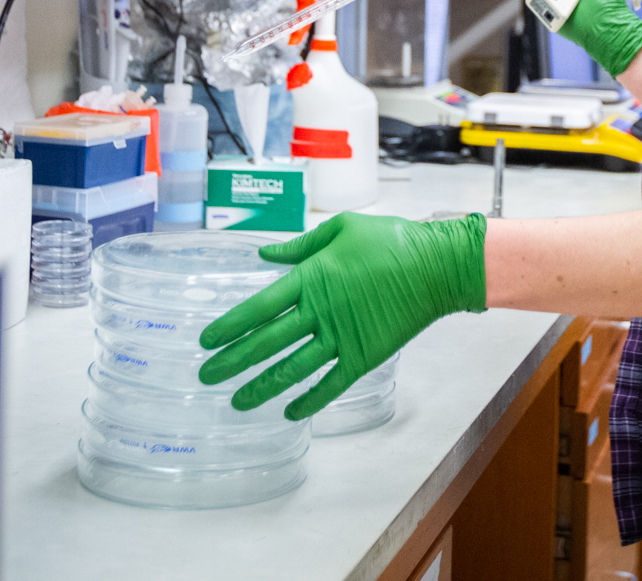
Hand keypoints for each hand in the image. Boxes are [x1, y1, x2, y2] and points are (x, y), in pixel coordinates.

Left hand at [198, 212, 486, 418]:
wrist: (436, 266)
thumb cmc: (390, 240)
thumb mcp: (342, 229)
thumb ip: (300, 245)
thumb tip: (265, 254)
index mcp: (311, 278)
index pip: (258, 307)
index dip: (229, 326)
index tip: (205, 341)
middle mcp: (320, 311)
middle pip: (267, 342)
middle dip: (233, 362)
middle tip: (206, 377)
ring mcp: (342, 337)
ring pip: (293, 368)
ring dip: (262, 387)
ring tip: (237, 402)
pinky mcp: (364, 355)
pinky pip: (330, 384)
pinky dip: (309, 400)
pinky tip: (289, 412)